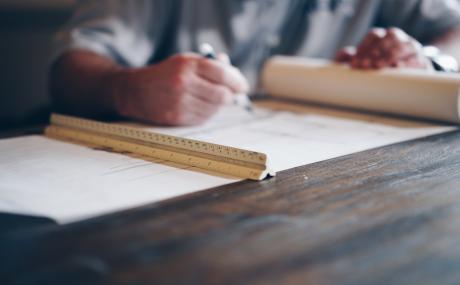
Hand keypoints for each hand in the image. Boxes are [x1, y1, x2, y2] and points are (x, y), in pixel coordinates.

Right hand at [111, 53, 248, 125]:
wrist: (135, 91)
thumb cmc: (165, 74)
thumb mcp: (184, 61)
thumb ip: (209, 64)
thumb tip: (230, 66)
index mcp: (187, 64)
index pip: (222, 74)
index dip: (237, 81)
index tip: (243, 86)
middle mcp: (184, 83)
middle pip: (222, 95)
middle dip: (230, 96)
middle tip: (232, 94)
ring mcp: (180, 102)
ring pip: (214, 108)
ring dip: (218, 105)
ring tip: (211, 98)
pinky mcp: (177, 117)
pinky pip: (204, 118)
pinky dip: (207, 113)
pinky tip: (200, 106)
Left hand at [335, 27, 431, 69]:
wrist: (407, 77)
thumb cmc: (378, 69)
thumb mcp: (363, 62)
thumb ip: (350, 59)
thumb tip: (342, 55)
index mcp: (383, 36)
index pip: (373, 36)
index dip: (364, 48)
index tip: (355, 63)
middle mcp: (399, 38)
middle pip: (388, 38)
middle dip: (375, 52)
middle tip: (364, 65)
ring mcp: (412, 47)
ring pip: (402, 46)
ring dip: (388, 56)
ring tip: (377, 66)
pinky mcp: (422, 60)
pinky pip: (416, 59)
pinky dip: (406, 63)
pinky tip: (397, 68)